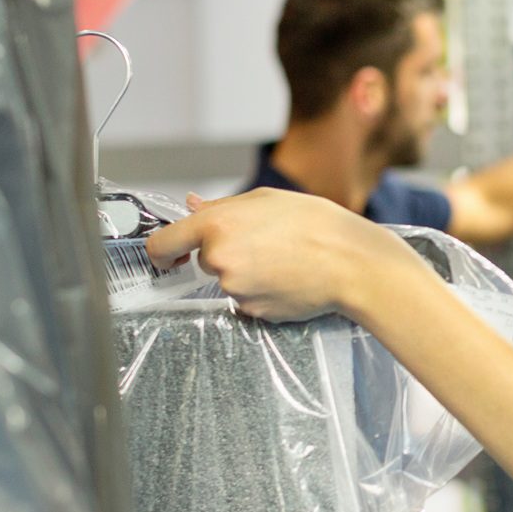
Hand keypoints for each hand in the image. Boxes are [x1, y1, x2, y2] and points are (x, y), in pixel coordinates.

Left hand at [144, 188, 407, 321]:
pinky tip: (287, 277)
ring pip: (228, 280)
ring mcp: (235, 289)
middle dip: (224, 253)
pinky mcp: (253, 311)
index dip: (161, 251)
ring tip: (282, 259)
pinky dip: (262, 290)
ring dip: (246, 272)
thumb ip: (221, 207)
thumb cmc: (316, 225)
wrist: (350, 263)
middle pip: (204, 261)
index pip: (162, 244)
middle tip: (262, 242)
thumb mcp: (266, 200)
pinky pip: (247, 299)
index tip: (168, 254)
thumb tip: (191, 206)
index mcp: (216, 226)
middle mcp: (219, 260)